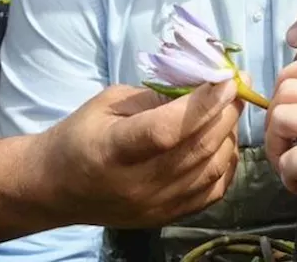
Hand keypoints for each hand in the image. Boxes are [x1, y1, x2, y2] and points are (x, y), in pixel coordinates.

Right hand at [37, 80, 241, 227]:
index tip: (226, 79)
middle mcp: (137, 184)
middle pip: (197, 148)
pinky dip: (226, 164)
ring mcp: (155, 205)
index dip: (202, 104)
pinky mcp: (167, 216)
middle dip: (225, 113)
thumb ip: (154, 97)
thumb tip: (202, 86)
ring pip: (212, 170)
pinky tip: (224, 143)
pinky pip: (213, 192)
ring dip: (228, 136)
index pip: (166, 130)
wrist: (58, 188)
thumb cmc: (81, 136)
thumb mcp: (108, 103)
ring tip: (228, 112)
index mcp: (113, 150)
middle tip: (238, 86)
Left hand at [266, 52, 296, 261]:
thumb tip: (290, 107)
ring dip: (275, 145)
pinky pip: (285, 159)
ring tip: (292, 168)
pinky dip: (288, 177)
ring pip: (280, 117)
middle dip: (274, 117)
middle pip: (288, 87)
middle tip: (283, 144)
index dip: (289, 82)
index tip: (288, 109)